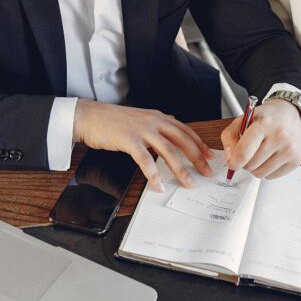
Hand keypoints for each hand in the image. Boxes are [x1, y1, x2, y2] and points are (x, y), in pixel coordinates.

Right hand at [73, 100, 211, 192]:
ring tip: (187, 183)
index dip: (199, 144)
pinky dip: (153, 174)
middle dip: (197, 158)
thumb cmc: (113, 120)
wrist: (90, 116)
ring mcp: (142, 130)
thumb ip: (156, 125)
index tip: (209, 156)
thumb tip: (171, 133)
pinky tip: (158, 185)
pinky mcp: (129, 140)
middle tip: (206, 172)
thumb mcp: (140, 119)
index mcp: (158, 117)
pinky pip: (145, 160)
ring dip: (180, 169)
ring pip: (168, 151)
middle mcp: (154, 122)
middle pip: (182, 141)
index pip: (185, 131)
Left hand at [221, 99, 300, 179]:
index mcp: (264, 123)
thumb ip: (229, 136)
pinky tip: (271, 156)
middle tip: (250, 150)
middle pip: (250, 165)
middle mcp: (279, 136)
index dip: (233, 162)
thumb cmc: (267, 117)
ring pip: (260, 174)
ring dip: (256, 167)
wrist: (292, 114)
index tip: (232, 162)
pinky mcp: (296, 161)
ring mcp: (289, 150)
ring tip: (261, 153)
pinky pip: (271, 176)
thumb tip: (230, 158)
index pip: (243, 153)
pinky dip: (267, 170)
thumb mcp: (244, 119)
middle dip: (245, 161)